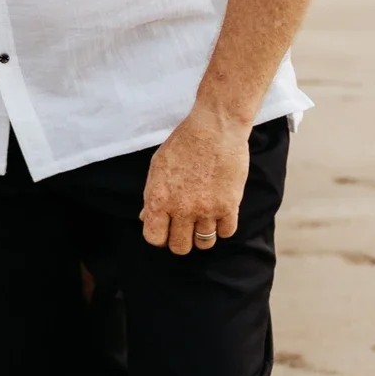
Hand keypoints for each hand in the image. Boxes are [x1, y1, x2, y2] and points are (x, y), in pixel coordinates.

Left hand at [141, 105, 250, 254]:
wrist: (215, 128)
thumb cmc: (183, 144)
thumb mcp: (158, 167)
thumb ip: (152, 196)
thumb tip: (145, 217)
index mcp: (159, 199)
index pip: (154, 238)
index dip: (159, 237)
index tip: (166, 229)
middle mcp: (181, 208)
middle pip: (180, 247)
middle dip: (180, 240)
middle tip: (185, 227)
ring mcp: (206, 209)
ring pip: (204, 243)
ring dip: (202, 235)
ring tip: (203, 220)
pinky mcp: (228, 206)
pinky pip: (226, 232)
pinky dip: (223, 227)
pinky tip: (219, 213)